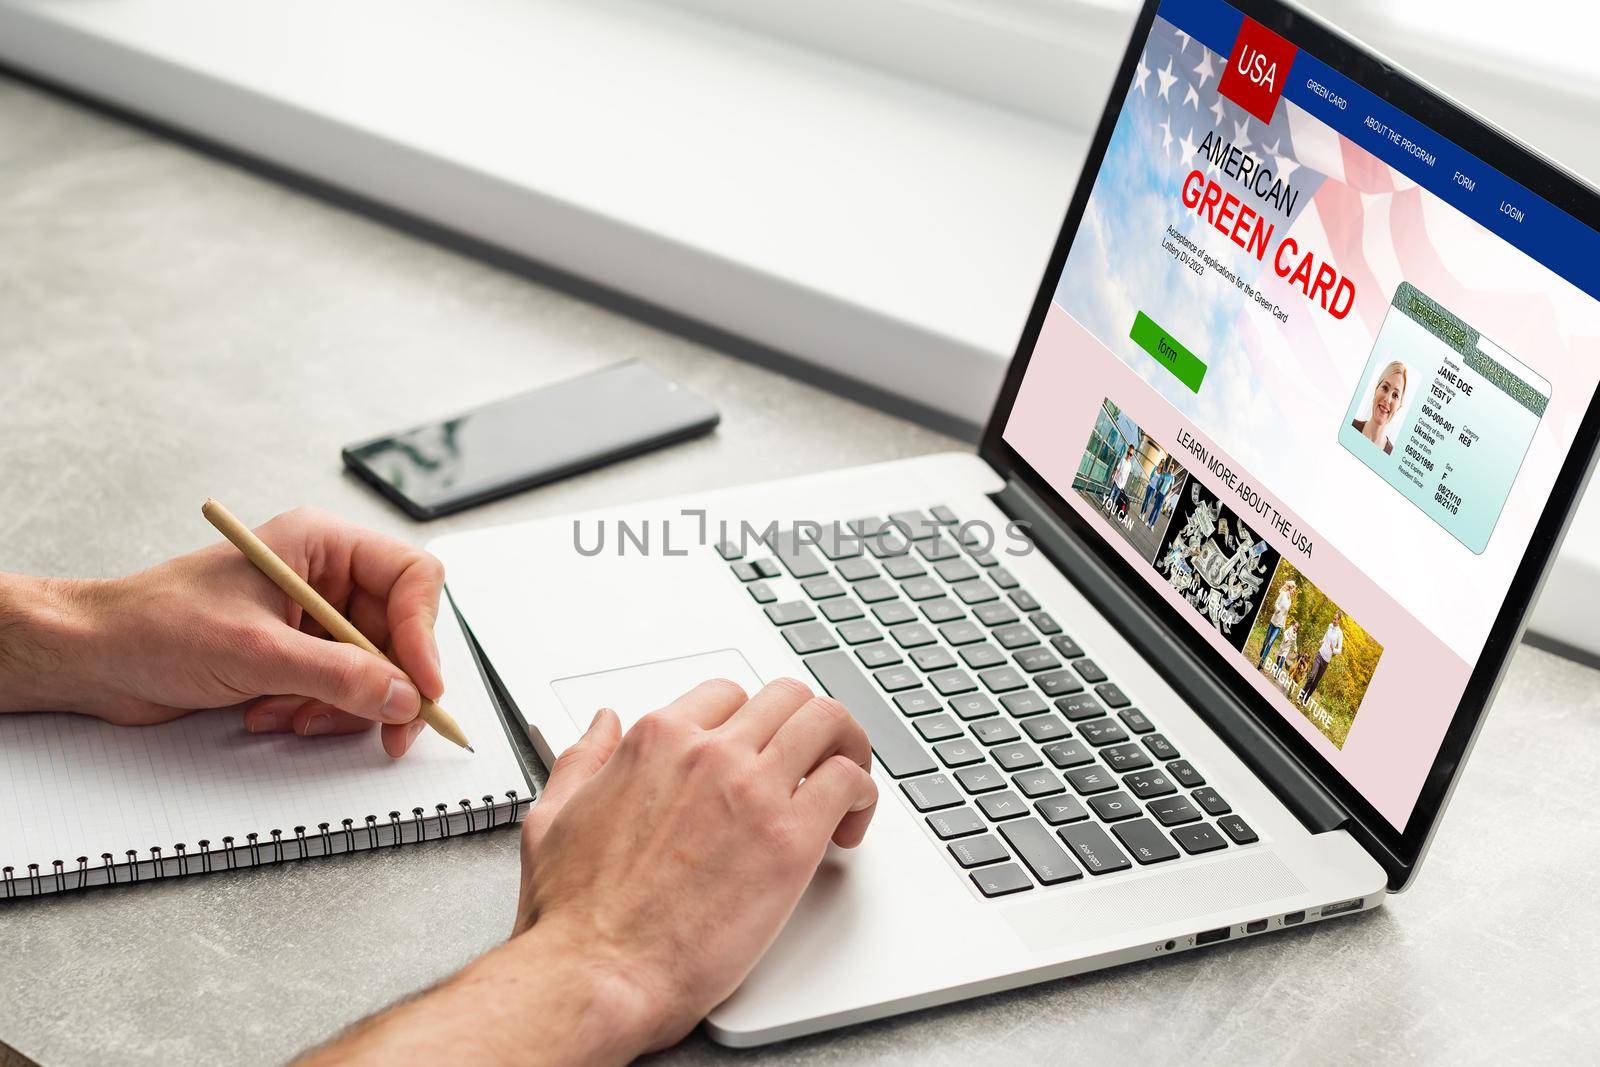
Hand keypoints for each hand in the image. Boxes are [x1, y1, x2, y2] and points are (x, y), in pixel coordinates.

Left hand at [0, 506, 444, 756]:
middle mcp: (327, 577)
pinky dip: (317, 714)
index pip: (411, 578)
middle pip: (402, 633)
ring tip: (290, 714)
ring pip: (376, 671)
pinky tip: (270, 713)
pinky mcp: (300, 657)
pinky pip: (343, 692)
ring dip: (342, 706)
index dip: (425, 632)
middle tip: (389, 730)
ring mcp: (315, 619)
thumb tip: (403, 696)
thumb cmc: (154, 626)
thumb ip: (337, 674)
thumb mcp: (255, 651)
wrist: (94, 658)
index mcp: (323, 545)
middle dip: (386, 685)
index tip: (423, 686)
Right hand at [298, 678, 878, 1065]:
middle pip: (786, 697)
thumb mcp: (553, 816)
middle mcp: (709, 753)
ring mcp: (753, 789)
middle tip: (813, 760)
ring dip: (845, 746)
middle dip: (805, 724)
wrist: (599, 974)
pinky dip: (862, 795)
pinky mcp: (790, 838)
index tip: (759, 750)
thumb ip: (582, 759)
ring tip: (844, 783)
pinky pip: (848, 782)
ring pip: (827, 722)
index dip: (749, 721)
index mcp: (657, 741)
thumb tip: (602, 723)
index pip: (726, 694)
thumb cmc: (576, 915)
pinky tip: (848, 824)